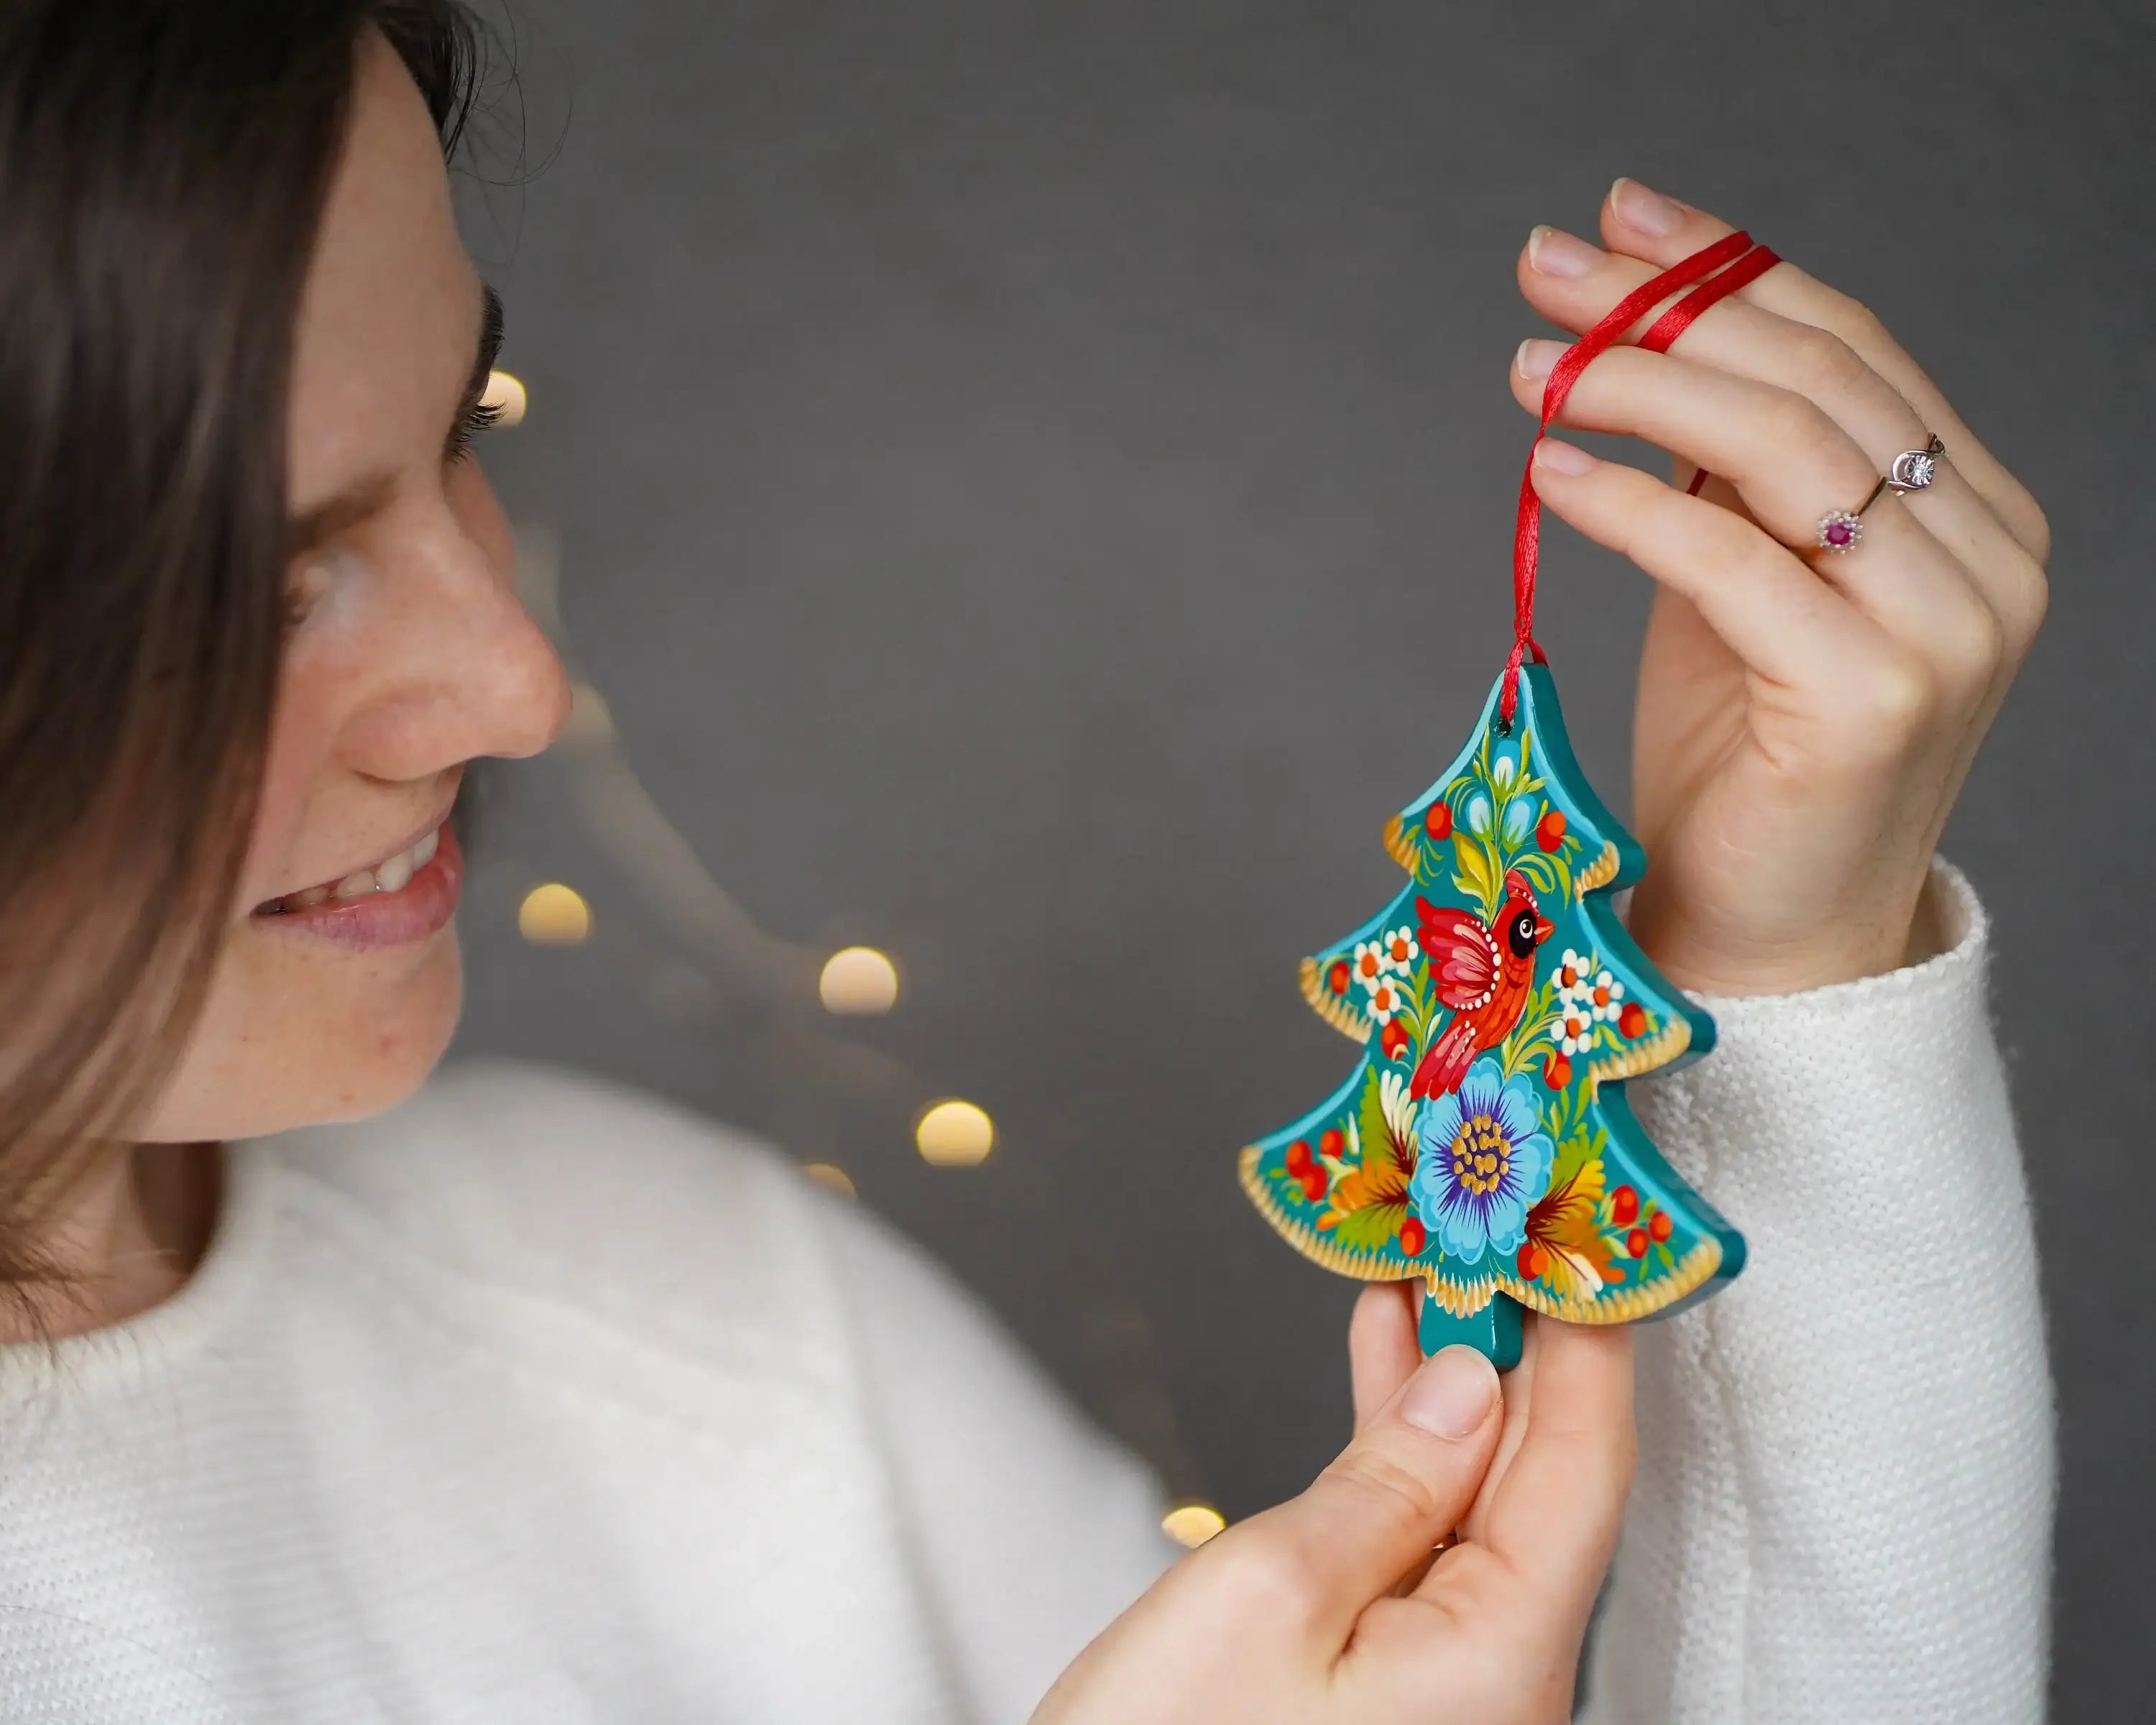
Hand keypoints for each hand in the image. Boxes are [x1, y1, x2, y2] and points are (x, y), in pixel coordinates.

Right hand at [1032, 1292, 1631, 1724]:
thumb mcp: (1267, 1595)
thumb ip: (1383, 1483)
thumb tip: (1470, 1388)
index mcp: (1501, 1662)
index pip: (1582, 1462)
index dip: (1585, 1335)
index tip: (1576, 1235)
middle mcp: (1502, 1687)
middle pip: (1541, 1480)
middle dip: (1520, 1344)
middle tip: (1496, 1224)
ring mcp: (1454, 1696)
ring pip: (1482, 1506)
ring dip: (1455, 1387)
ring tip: (1431, 1266)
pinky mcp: (1399, 1695)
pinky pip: (1432, 1548)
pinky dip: (1406, 1453)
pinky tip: (1389, 1375)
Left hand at [1512, 178, 2048, 994]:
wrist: (1763, 931)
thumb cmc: (1742, 759)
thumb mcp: (1738, 584)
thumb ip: (1731, 475)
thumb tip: (1647, 332)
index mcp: (1974, 515)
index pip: (1853, 348)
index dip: (1731, 270)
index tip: (1622, 219)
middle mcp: (1989, 557)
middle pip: (1817, 381)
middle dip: (1669, 307)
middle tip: (1546, 267)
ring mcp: (1951, 627)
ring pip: (1786, 449)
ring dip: (1640, 387)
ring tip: (1532, 365)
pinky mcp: (1877, 694)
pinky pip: (1733, 557)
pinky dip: (1630, 503)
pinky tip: (1551, 470)